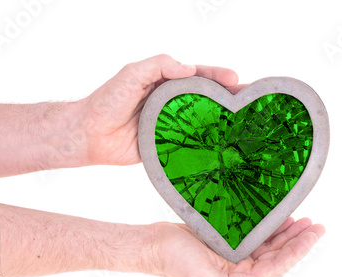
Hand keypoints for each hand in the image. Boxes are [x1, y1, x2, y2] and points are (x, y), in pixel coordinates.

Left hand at [77, 54, 243, 165]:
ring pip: (203, 121)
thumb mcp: (131, 73)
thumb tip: (189, 68)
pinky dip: (208, 144)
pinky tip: (224, 146)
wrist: (91, 135)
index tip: (236, 79)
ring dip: (223, 122)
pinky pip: (191, 143)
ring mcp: (172, 125)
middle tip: (250, 101)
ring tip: (245, 123)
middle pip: (206, 98)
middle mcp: (172, 103)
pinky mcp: (168, 145)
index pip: (198, 76)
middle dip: (228, 98)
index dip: (218, 76)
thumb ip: (158, 65)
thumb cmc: (108, 100)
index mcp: (166, 82)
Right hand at [151, 217, 324, 276]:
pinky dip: (270, 227)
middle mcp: (240, 268)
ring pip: (269, 244)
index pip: (277, 267)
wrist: (155, 244)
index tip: (313, 235)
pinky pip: (255, 233)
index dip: (297, 251)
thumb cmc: (175, 261)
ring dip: (287, 233)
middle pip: (278, 255)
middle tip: (316, 226)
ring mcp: (235, 254)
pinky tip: (279, 218)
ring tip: (304, 220)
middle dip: (298, 240)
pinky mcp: (228, 240)